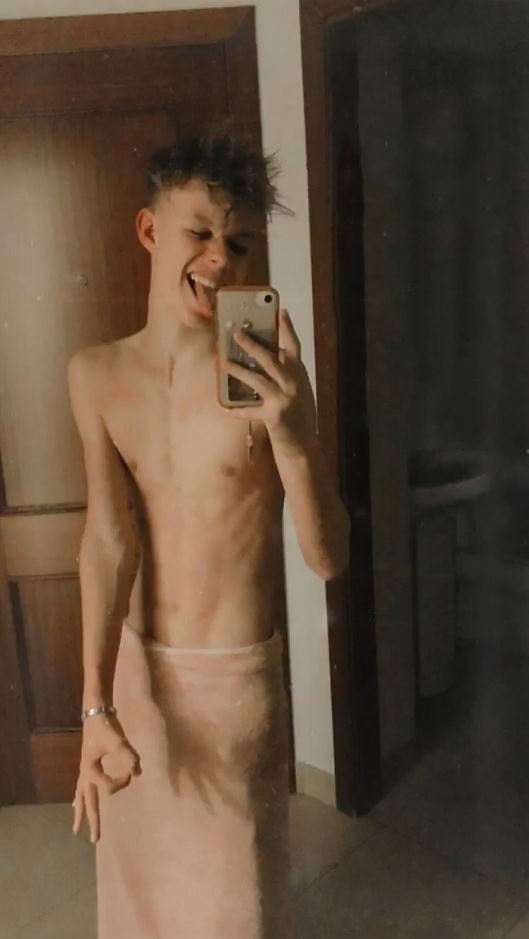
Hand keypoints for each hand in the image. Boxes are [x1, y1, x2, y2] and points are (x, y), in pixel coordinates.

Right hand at [72, 712, 140, 843]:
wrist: (95, 713)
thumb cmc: (105, 727)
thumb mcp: (118, 741)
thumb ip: (129, 756)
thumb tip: (138, 772)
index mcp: (90, 770)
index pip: (108, 787)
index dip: (122, 782)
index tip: (133, 770)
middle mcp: (85, 774)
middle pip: (87, 803)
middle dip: (91, 821)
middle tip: (94, 840)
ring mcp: (84, 770)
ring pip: (81, 797)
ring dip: (81, 812)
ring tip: (76, 829)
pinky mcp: (87, 765)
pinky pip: (81, 788)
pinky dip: (79, 798)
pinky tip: (76, 804)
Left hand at [222, 309, 316, 447]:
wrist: (305, 448)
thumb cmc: (299, 419)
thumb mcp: (298, 392)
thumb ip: (287, 376)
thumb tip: (266, 358)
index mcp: (301, 375)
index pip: (295, 346)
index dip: (287, 328)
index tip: (280, 310)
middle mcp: (295, 384)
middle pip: (272, 359)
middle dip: (253, 345)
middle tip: (237, 333)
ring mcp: (285, 399)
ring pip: (258, 379)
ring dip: (239, 370)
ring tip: (224, 361)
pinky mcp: (274, 416)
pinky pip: (250, 411)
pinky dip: (236, 410)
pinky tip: (224, 408)